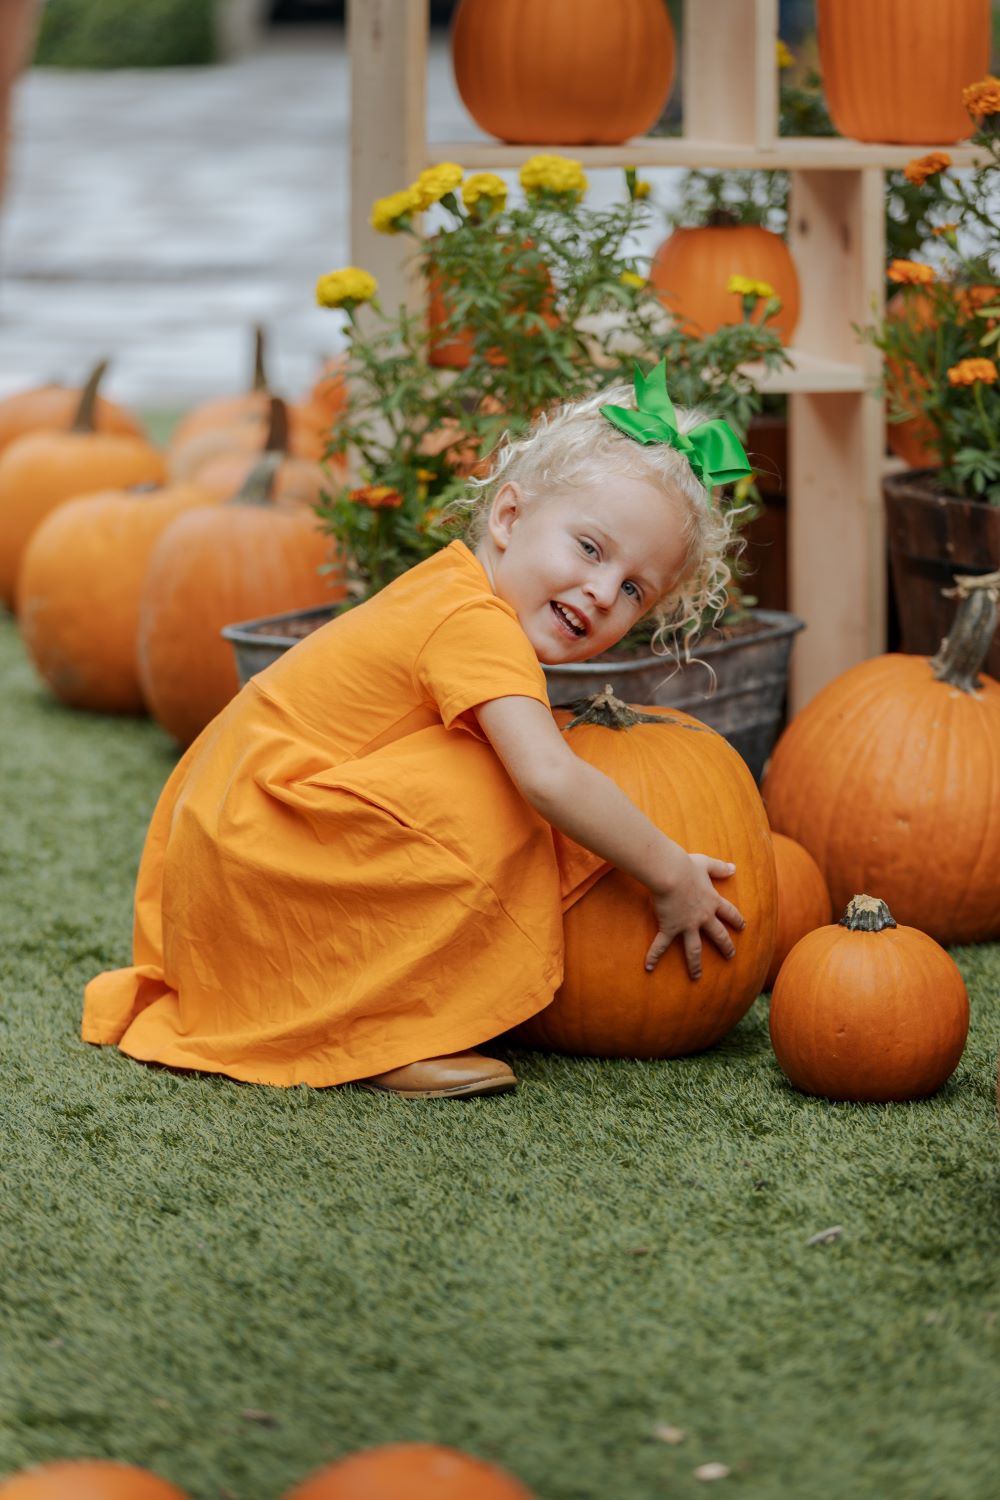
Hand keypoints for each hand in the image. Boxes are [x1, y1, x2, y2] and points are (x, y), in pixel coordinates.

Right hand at [644, 854, 744, 980]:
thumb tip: (734, 868)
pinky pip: (662, 945)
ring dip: (696, 964)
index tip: (742, 927)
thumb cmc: (686, 866)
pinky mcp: (670, 928)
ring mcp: (687, 925)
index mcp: (712, 901)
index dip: (737, 920)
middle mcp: (703, 917)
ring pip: (695, 949)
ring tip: (697, 976)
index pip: (729, 913)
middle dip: (726, 946)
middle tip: (731, 956)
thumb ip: (720, 867)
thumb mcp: (706, 864)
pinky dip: (654, 956)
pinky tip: (648, 967)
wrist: (670, 874)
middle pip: (718, 935)